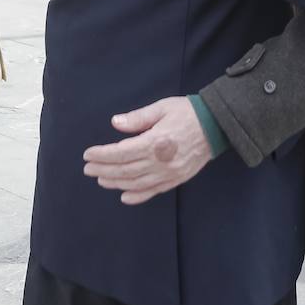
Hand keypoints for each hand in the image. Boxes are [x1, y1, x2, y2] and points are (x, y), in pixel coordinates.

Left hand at [83, 97, 210, 204]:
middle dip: (103, 170)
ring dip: (115, 183)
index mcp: (155, 142)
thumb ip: (137, 118)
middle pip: (125, 170)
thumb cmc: (187, 112)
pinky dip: (137, 196)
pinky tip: (124, 196)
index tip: (88, 154)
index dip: (102, 155)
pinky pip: (153, 191)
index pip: (121, 153)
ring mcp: (169, 173)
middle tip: (88, 169)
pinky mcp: (177, 179)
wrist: (216, 125)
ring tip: (101, 179)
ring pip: (136, 183)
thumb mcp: (161, 108)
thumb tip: (115, 123)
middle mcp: (160, 162)